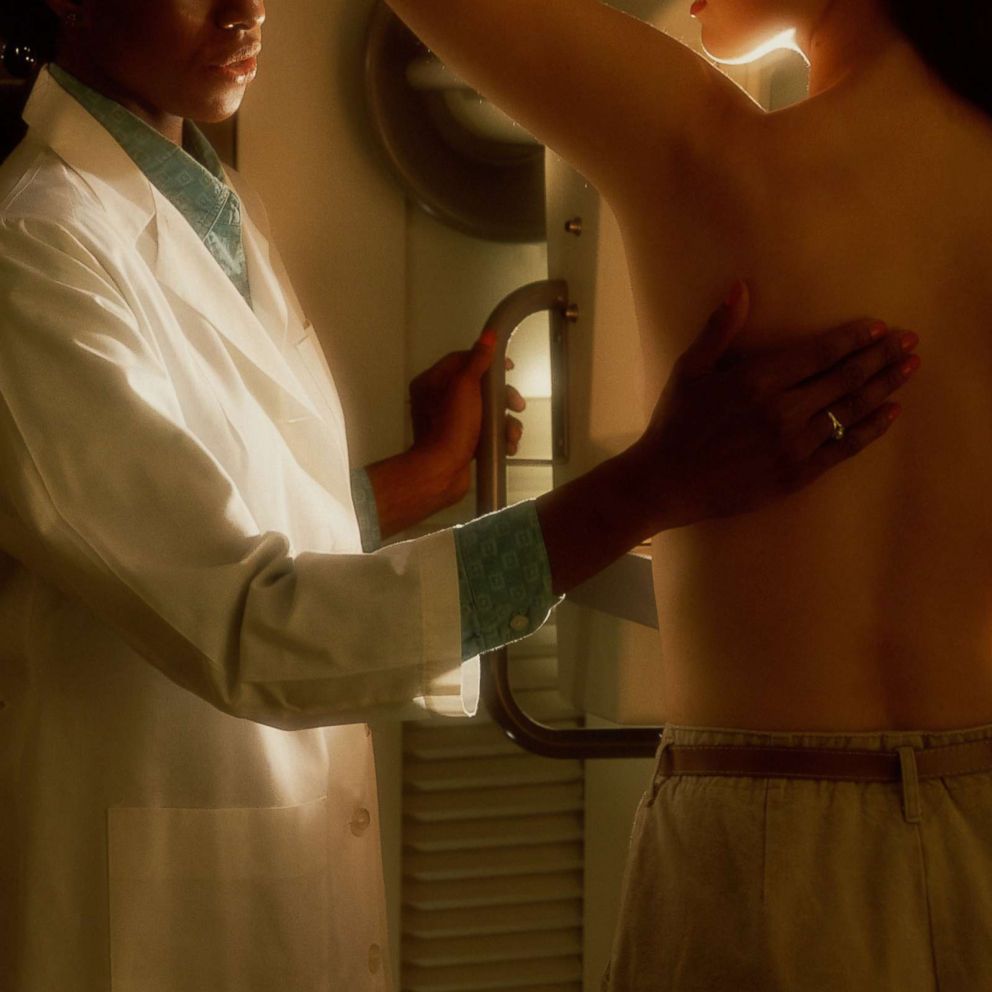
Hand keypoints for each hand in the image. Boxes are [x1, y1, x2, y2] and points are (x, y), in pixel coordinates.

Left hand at [409, 331, 526, 497]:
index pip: (463, 360)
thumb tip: (488, 336)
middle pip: (479, 387)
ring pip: (485, 412)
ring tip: (512, 434)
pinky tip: (508, 445)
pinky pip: (484, 432)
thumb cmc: (451, 427)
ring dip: (505, 421)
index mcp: (432, 383)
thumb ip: (478, 360)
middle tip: (516, 405)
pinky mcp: (461, 441)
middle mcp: (438, 401)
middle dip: (502, 397)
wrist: (442, 472)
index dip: (487, 360)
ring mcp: (450, 422)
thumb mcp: (465, 387)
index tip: (507, 366)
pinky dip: (499, 437)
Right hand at [537, 280, 918, 593]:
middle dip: (881, 358)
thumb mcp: (690, 370)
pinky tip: (889, 414)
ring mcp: (793, 445)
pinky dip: (870, 430)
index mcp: (758, 380)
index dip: (853, 338)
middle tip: (910, 342)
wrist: (666, 483)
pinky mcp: (796, 474)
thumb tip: (740, 288)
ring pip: (850, 411)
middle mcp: (782, 410)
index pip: (819, 353)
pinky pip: (844, 449)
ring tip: (909, 370)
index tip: (879, 327)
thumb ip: (720, 329)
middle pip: (845, 379)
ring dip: (884, 388)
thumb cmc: (675, 423)